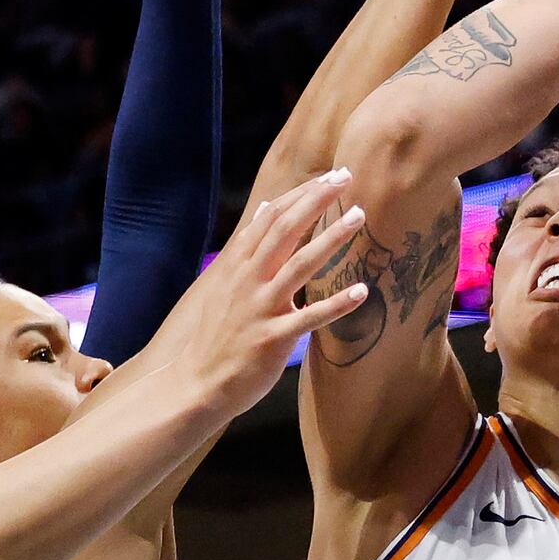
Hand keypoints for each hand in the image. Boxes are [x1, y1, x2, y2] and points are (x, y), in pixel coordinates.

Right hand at [152, 169, 372, 416]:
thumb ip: (247, 250)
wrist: (195, 383)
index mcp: (237, 266)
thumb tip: (266, 210)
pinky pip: (310, 319)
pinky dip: (336, 304)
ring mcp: (260, 309)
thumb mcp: (224, 285)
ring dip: (331, 238)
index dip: (301, 194)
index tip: (329, 176)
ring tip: (359, 216)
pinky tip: (362, 292)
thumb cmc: (216, 337)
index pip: (271, 218)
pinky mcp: (272, 339)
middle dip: (316, 200)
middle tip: (346, 176)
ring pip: (299, 265)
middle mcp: (247, 281)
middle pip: (285, 230)